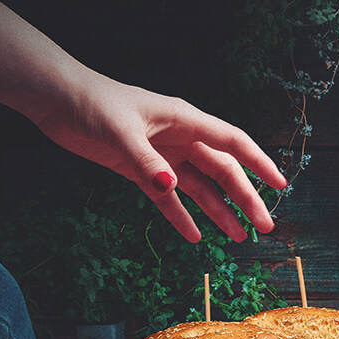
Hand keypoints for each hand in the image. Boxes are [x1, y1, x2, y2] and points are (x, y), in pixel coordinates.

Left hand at [33, 71, 287, 242]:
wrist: (56, 100)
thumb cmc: (92, 103)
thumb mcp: (120, 131)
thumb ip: (146, 162)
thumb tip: (170, 189)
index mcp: (186, 121)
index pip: (233, 144)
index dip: (260, 164)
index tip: (281, 185)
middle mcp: (181, 139)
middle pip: (223, 172)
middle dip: (245, 199)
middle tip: (263, 227)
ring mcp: (162, 156)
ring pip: (200, 188)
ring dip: (219, 212)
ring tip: (238, 238)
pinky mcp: (141, 170)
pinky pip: (167, 199)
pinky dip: (180, 216)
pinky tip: (193, 236)